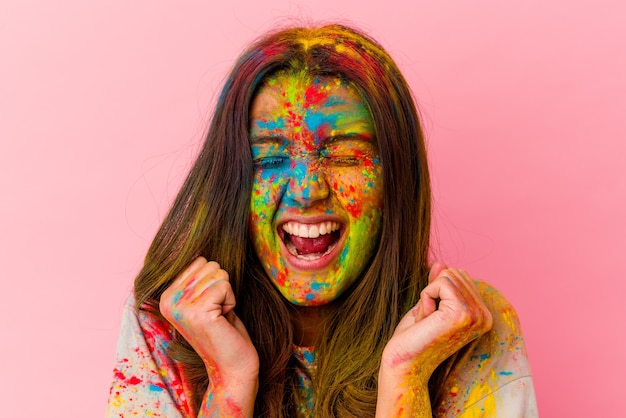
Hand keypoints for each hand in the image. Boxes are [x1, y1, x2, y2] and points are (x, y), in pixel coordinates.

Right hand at [160, 257, 258, 408]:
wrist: (232, 365)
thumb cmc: (224, 329)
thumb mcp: (205, 298)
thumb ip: (198, 277)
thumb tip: (198, 248)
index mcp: (166, 296)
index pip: (199, 260)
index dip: (214, 280)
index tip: (210, 305)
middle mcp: (168, 300)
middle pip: (209, 264)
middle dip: (221, 286)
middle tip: (217, 312)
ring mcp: (180, 307)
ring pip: (219, 273)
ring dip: (227, 294)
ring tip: (220, 316)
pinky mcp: (197, 312)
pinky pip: (225, 285)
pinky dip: (231, 301)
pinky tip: (223, 320)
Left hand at [381, 262, 492, 380]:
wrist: (403, 363)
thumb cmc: (413, 338)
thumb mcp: (428, 304)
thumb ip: (438, 284)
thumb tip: (441, 262)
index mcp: (482, 315)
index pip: (461, 276)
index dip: (438, 291)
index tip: (433, 318)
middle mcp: (484, 316)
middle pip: (455, 273)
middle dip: (433, 291)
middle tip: (428, 320)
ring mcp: (475, 316)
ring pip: (447, 275)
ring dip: (429, 296)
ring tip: (428, 321)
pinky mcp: (462, 314)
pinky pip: (439, 283)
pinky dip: (425, 297)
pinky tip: (425, 319)